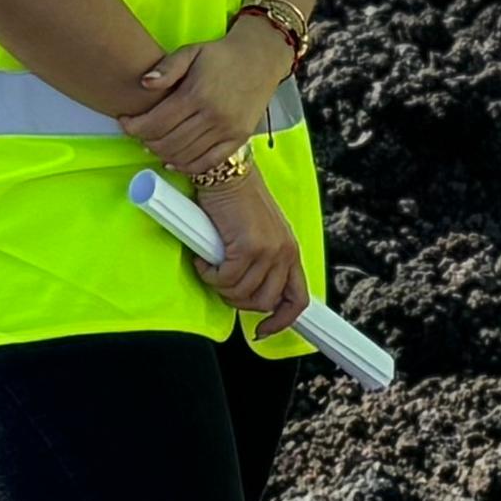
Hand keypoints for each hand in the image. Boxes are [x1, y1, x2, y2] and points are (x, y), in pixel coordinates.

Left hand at [121, 20, 291, 179]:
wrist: (260, 60)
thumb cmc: (220, 55)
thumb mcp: (192, 51)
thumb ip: (167, 67)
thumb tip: (144, 84)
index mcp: (198, 93)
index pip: (157, 122)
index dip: (135, 127)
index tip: (125, 122)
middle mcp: (213, 116)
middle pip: (168, 142)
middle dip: (146, 141)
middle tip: (137, 134)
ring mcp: (227, 130)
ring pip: (185, 155)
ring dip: (162, 154)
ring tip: (152, 144)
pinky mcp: (238, 139)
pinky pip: (207, 162)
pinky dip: (186, 166)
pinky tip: (173, 161)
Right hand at [182, 156, 308, 327]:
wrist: (226, 171)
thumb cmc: (236, 198)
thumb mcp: (259, 232)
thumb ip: (260, 260)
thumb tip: (246, 288)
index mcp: (290, 250)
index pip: (298, 298)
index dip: (281, 321)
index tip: (263, 330)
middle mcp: (284, 252)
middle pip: (263, 302)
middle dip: (237, 301)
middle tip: (220, 284)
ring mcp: (268, 251)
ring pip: (241, 294)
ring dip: (219, 285)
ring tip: (210, 265)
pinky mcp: (248, 248)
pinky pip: (224, 279)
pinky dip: (208, 273)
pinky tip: (203, 257)